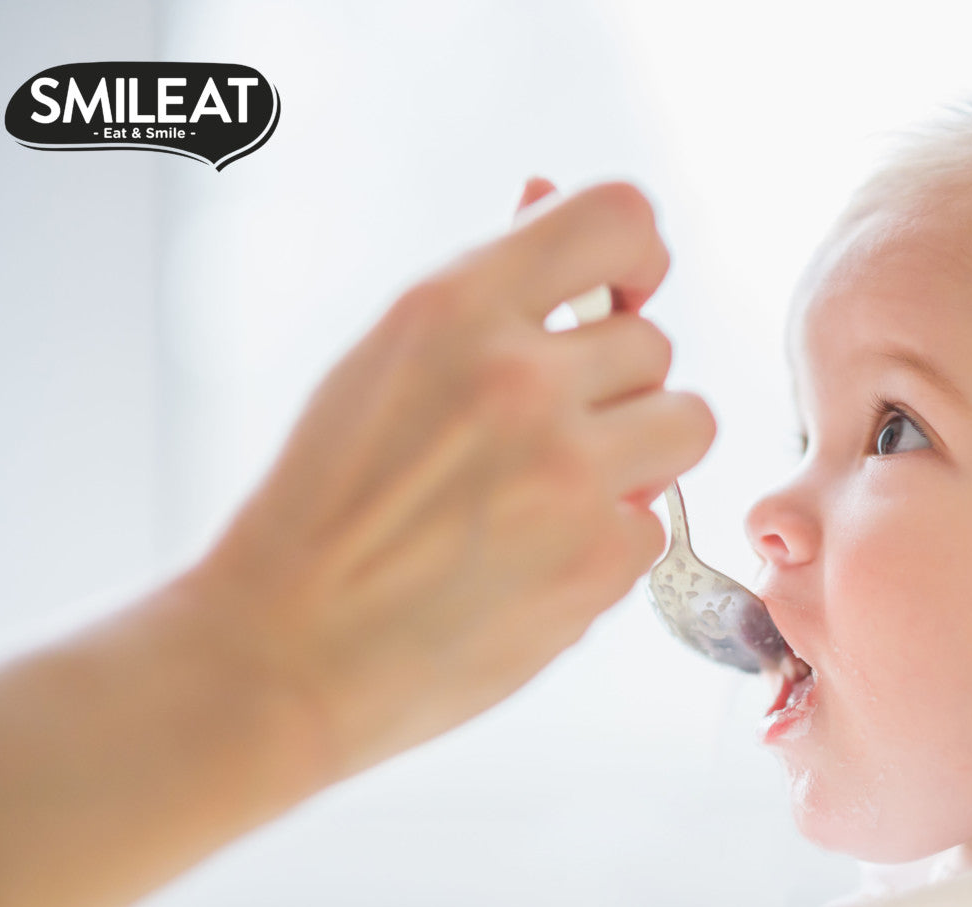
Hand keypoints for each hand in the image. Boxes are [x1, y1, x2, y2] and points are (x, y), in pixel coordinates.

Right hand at [182, 180, 715, 776]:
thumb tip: (544, 193)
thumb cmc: (324, 502)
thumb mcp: (385, 363)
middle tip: (544, 437)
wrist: (283, 649)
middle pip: (655, 345)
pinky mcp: (596, 564)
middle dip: (614, 390)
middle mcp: (520, 379)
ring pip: (687, 425)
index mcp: (456, 308)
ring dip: (640, 456)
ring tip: (557, 493)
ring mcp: (567, 474)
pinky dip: (606, 546)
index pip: (618, 218)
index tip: (621, 295)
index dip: (638, 255)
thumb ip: (483, 290)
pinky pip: (654, 526)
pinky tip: (531, 564)